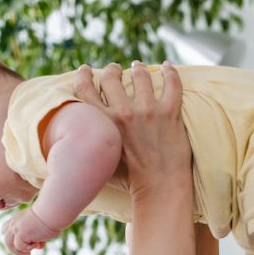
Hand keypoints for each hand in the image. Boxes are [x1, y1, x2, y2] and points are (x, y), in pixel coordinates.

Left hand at [2, 208, 59, 254]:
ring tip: (29, 254)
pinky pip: (21, 247)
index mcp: (17, 219)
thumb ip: (34, 232)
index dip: (12, 240)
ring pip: (10, 245)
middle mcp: (14, 223)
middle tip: (28, 254)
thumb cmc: (50, 217)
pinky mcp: (20, 234)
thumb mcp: (38, 225)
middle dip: (15, 250)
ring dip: (20, 252)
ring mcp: (15, 228)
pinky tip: (39, 242)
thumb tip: (38, 245)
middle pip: (7, 240)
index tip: (22, 245)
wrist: (51, 212)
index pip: (7, 230)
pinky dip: (30, 247)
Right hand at [72, 61, 189, 198]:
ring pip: (140, 75)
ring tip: (138, 67)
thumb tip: (81, 132)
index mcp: (103, 123)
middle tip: (115, 69)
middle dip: (111, 70)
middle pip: (111, 77)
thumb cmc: (129, 179)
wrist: (159, 188)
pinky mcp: (170, 113)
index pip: (84, 89)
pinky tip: (168, 66)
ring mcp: (148, 111)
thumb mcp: (102, 157)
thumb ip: (93, 139)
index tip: (85, 69)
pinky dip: (170, 72)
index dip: (83, 75)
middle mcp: (123, 113)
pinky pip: (172, 83)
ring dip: (138, 68)